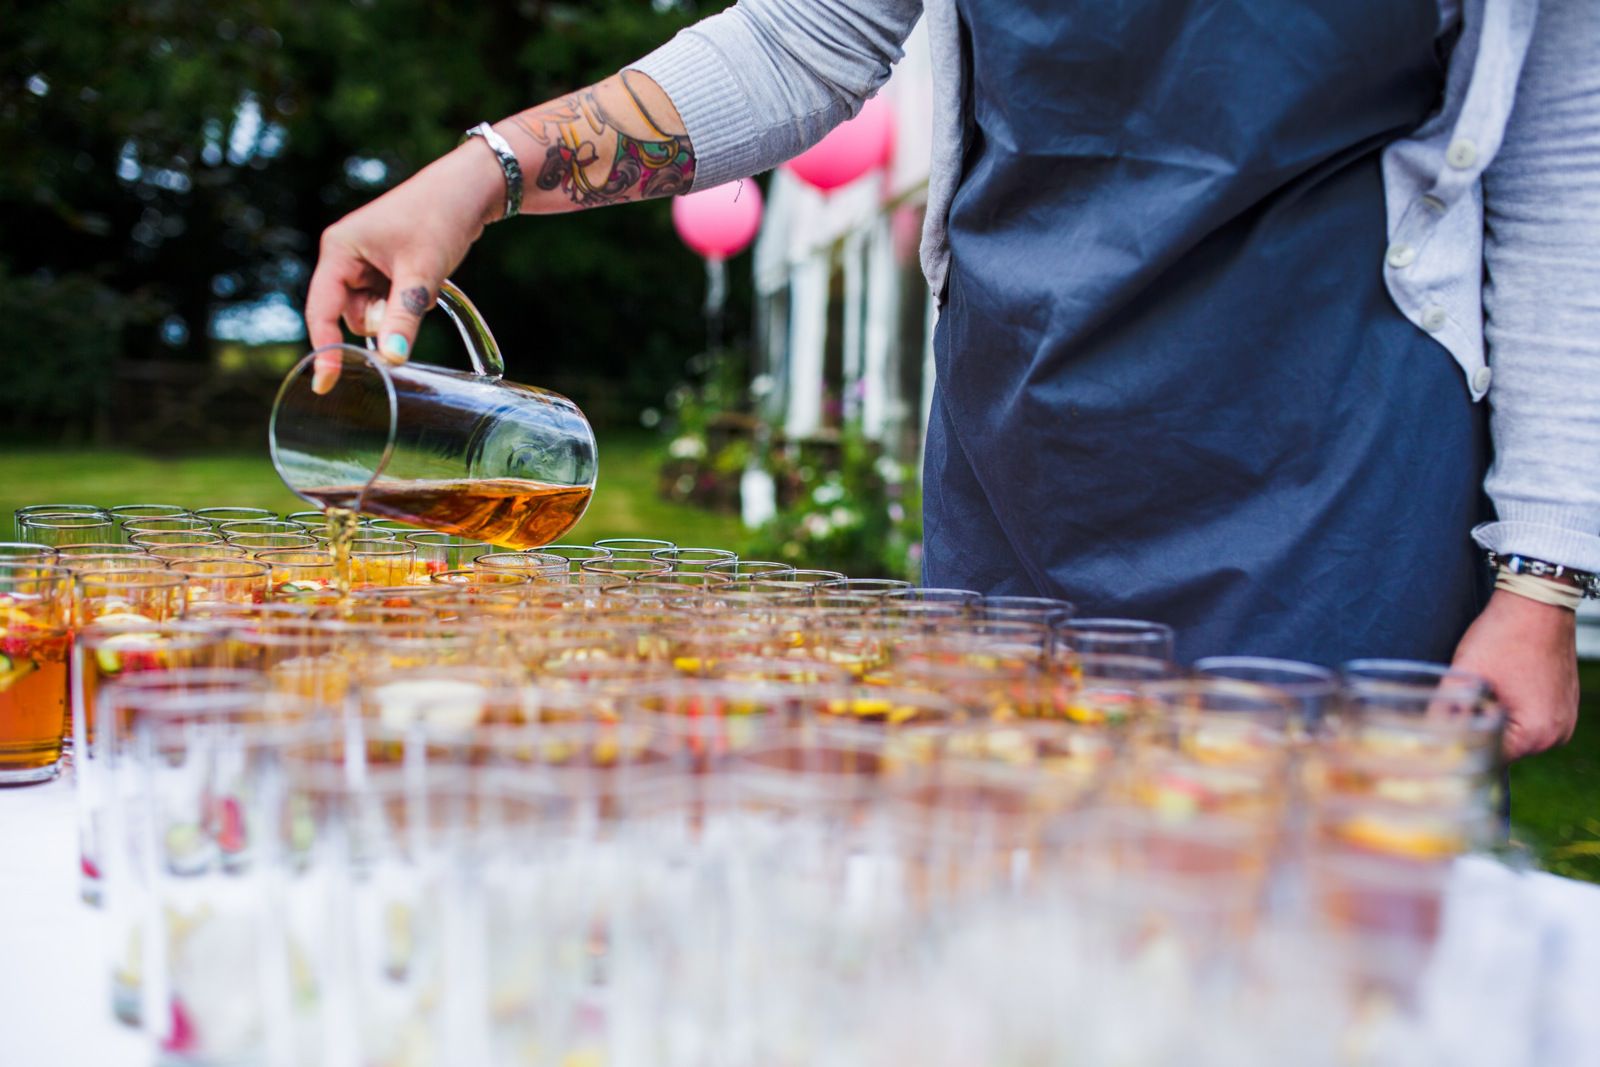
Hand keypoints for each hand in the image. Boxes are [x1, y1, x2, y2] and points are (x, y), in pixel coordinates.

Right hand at [303, 141, 503, 391]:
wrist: (467, 192)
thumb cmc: (438, 218)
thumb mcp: (421, 272)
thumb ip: (404, 316)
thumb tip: (392, 359)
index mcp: (338, 250)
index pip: (321, 310)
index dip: (325, 348)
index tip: (327, 384)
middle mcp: (344, 257)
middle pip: (351, 316)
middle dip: (385, 318)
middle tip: (415, 291)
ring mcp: (363, 264)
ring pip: (374, 314)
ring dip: (401, 310)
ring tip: (423, 278)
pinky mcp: (383, 270)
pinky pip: (391, 304)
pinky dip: (410, 302)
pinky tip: (425, 278)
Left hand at [1451, 588, 1579, 759]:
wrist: (1537, 603)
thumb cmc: (1505, 635)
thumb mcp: (1467, 673)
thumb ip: (1445, 709)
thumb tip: (1426, 733)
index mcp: (1537, 732)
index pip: (1489, 757)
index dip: (1461, 746)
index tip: (1440, 734)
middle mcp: (1557, 733)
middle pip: (1503, 747)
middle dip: (1476, 730)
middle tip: (1452, 709)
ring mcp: (1564, 719)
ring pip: (1514, 732)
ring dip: (1492, 717)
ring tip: (1477, 692)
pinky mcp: (1562, 704)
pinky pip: (1529, 718)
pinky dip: (1509, 707)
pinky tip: (1496, 686)